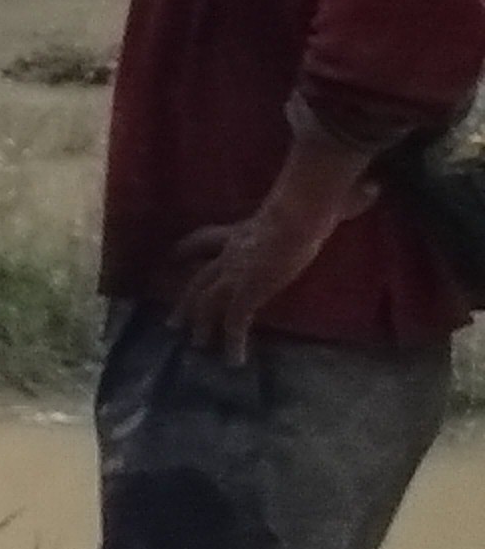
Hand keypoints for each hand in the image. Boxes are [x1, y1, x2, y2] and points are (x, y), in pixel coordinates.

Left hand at [170, 113, 381, 360]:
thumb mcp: (321, 203)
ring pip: (206, 304)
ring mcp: (235, 276)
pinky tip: (234, 361)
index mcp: (241, 233)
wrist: (298, 217)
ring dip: (200, 325)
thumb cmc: (309, 205)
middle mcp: (231, 256)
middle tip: (174, 321)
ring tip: (196, 345)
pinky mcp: (245, 294)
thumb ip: (343, 200)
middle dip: (186, 301)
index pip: (204, 239)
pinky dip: (232, 343)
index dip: (188, 249)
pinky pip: (233, 324)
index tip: (175, 256)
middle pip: (199, 281)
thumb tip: (373, 188)